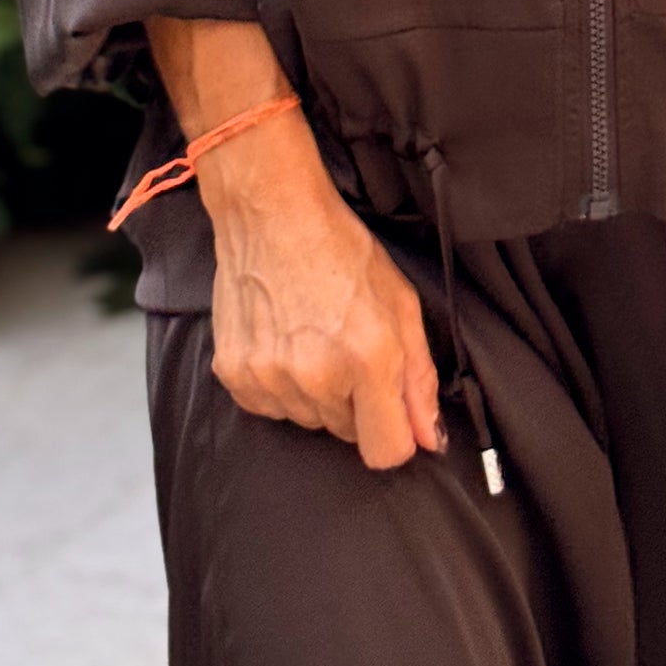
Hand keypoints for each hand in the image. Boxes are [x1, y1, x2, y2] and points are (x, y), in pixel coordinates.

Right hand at [198, 106, 445, 471]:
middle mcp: (317, 376)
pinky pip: (272, 409)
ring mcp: (271, 378)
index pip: (387, 452)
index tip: (392, 412)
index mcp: (369, 357)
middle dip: (357, 403)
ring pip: (310, 421)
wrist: (272, 214)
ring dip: (318, 394)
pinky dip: (282, 386)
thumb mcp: (401, 303)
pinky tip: (284, 342)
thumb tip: (429, 438)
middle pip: (348, 435)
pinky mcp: (235, 376)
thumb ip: (420, 378)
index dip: (396, 436)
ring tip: (313, 339)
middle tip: (347, 348)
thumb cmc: (341, 249)